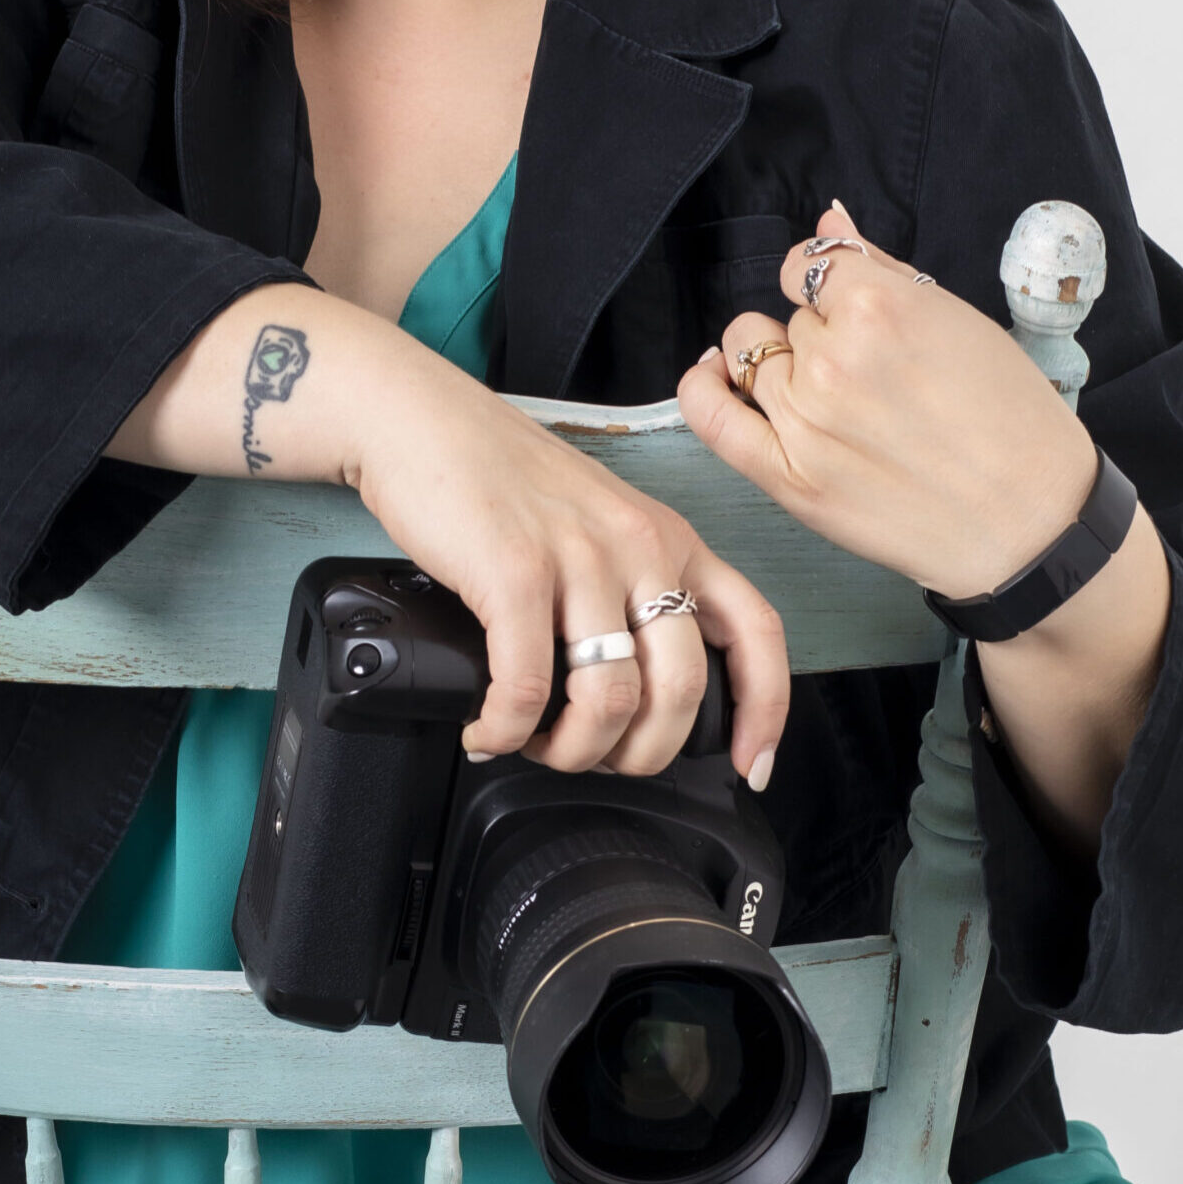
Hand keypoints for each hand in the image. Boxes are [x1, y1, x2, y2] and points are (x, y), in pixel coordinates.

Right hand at [349, 349, 788, 784]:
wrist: (418, 418)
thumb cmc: (497, 477)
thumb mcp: (596, 522)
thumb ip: (629, 586)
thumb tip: (635, 692)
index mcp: (669, 538)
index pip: (755, 630)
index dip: (764, 711)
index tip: (752, 765)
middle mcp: (638, 545)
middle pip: (680, 691)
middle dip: (640, 755)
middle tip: (597, 761)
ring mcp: (580, 558)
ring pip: (609, 701)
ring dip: (570, 752)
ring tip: (533, 743)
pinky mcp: (515, 573)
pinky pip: (527, 689)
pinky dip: (505, 730)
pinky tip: (487, 730)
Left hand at [675, 201, 1097, 599]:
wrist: (1032, 524)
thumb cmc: (1013, 422)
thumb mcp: (961, 322)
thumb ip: (881, 267)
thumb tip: (828, 219)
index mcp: (880, 308)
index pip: (808, 266)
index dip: (826, 283)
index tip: (845, 304)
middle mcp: (832, 359)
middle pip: (790, 318)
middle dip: (821, 334)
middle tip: (872, 374)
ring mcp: (804, 418)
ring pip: (750, 355)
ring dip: (779, 364)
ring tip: (827, 393)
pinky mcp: (787, 477)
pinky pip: (710, 415)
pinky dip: (702, 387)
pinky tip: (714, 376)